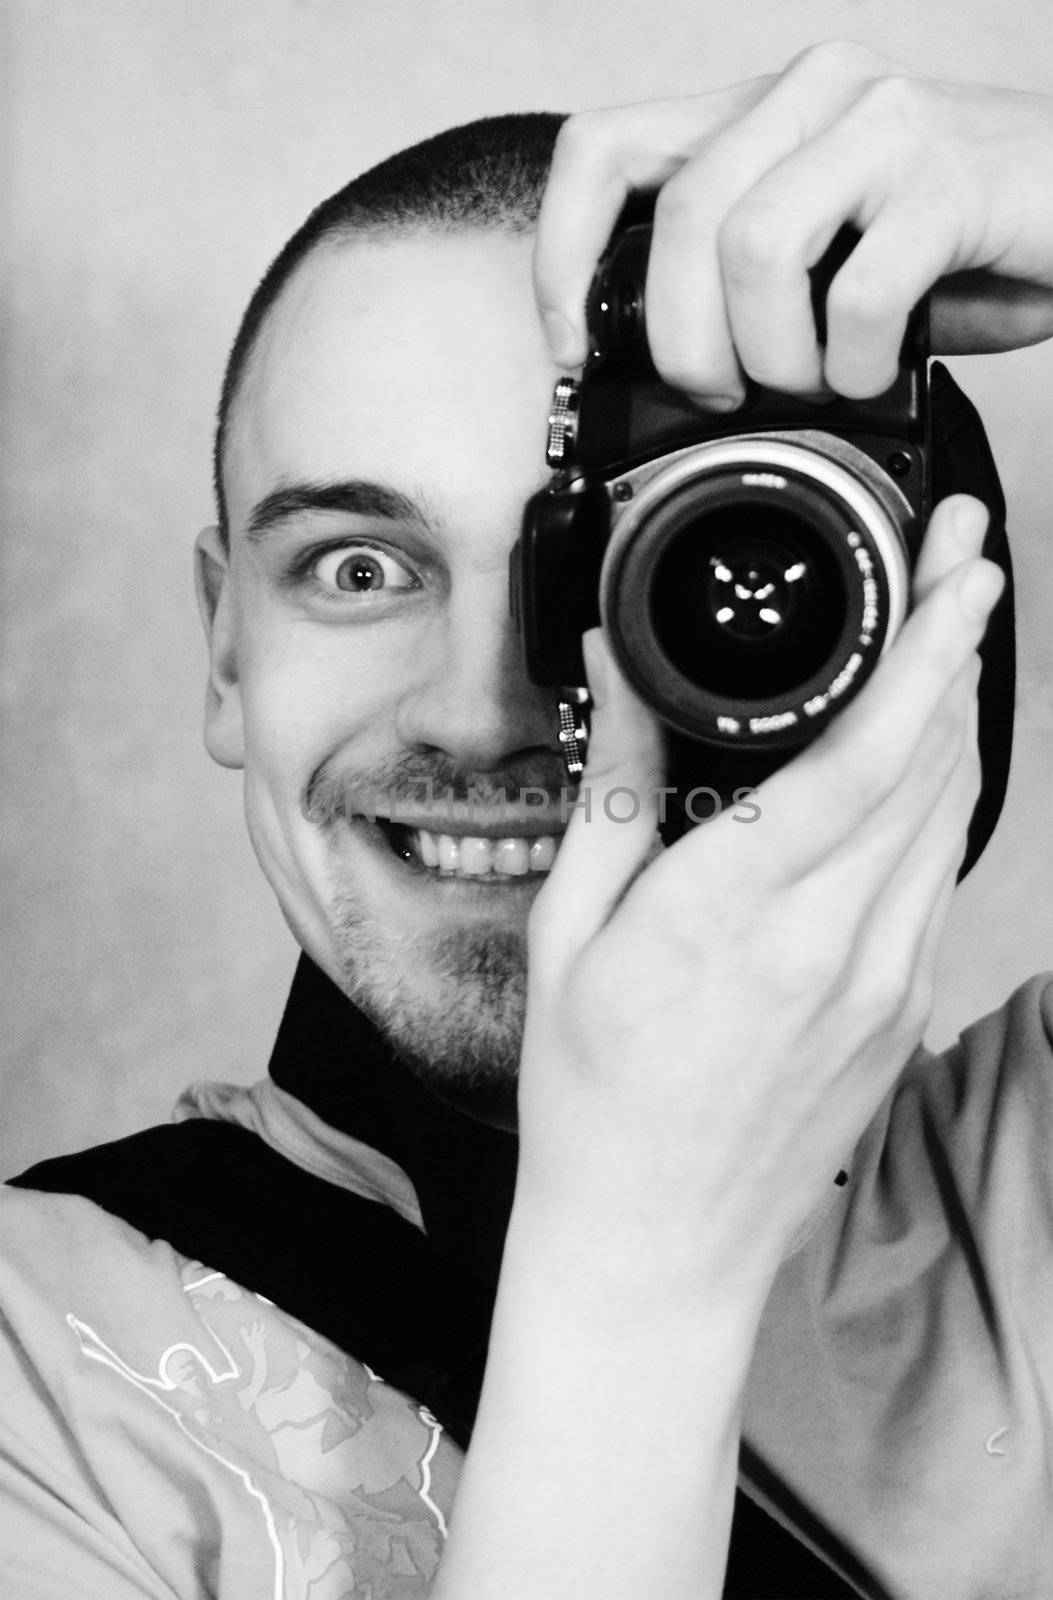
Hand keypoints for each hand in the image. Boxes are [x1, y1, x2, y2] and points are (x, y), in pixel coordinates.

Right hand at [516, 494, 1002, 1299]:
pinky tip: (920, 759)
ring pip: (951, 815)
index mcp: (729, 915)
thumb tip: (621, 672)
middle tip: (962, 563)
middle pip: (932, 765)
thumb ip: (610, 791)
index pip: (860, 756)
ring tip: (948, 637)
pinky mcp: (906, 1013)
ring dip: (959, 716)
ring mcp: (884, 984)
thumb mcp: (569, 934)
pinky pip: (940, 876)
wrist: (656, 1238)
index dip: (928, 650)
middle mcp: (829, 945)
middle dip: (960, 648)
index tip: (960, 569)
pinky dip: (941, 797)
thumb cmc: (594, 1095)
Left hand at [534, 42, 1052, 406]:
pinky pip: (859, 290)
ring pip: (754, 249)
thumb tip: (658, 367)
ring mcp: (883, 121)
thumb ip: (743, 281)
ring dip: (773, 356)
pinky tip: (875, 370)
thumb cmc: (954, 238)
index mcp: (759, 110)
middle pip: (679, 220)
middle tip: (728, 395)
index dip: (561, 257)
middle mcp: (811, 93)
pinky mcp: (951, 174)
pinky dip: (855, 362)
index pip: (605, 150)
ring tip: (814, 381)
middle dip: (685, 345)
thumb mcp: (827, 251)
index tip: (576, 348)